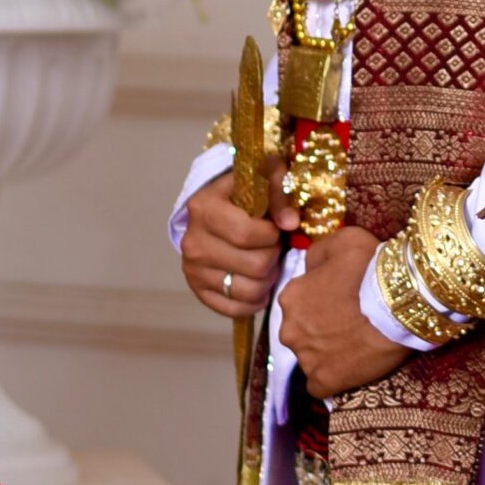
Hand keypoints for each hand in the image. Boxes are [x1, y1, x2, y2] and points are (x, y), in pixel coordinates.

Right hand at [180, 161, 295, 317]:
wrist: (221, 207)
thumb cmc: (249, 190)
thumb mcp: (266, 174)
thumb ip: (281, 192)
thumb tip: (291, 223)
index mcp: (204, 208)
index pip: (246, 234)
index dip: (271, 234)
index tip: (275, 227)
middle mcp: (193, 242)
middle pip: (254, 265)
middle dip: (273, 255)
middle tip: (273, 246)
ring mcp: (193, 270)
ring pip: (249, 290)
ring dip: (268, 278)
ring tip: (268, 261)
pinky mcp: (198, 292)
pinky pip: (235, 310)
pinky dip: (255, 300)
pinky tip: (260, 282)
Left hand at [276, 226, 409, 397]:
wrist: (402, 303)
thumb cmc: (373, 267)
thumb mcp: (344, 240)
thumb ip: (319, 253)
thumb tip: (311, 266)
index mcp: (291, 296)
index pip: (300, 300)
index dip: (323, 299)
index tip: (345, 298)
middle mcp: (289, 329)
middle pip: (302, 330)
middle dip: (321, 327)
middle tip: (351, 321)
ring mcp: (306, 359)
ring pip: (312, 356)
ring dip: (328, 351)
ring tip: (357, 343)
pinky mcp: (324, 382)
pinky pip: (321, 384)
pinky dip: (334, 377)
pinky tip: (352, 366)